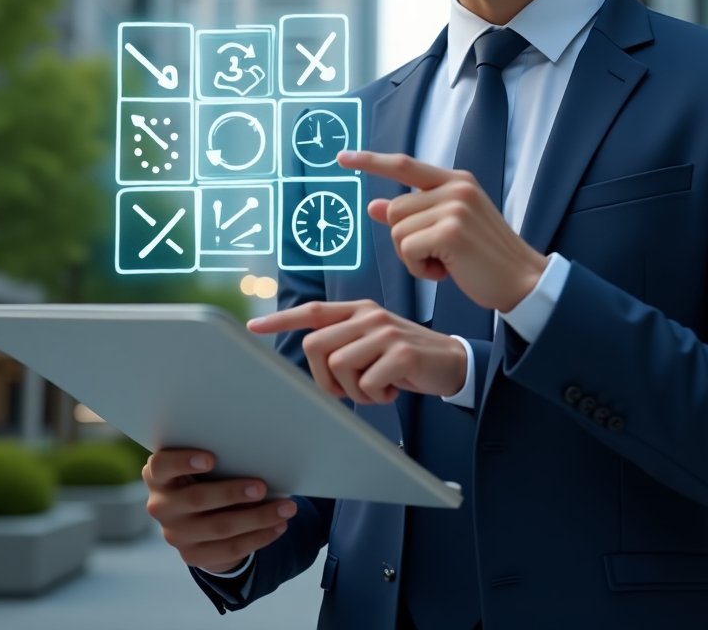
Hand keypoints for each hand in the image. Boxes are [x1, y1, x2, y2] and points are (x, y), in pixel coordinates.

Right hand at [143, 449, 296, 574]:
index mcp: (159, 475)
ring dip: (257, 518)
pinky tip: (278, 527)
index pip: (161, 466)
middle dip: (233, 493)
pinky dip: (258, 537)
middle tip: (263, 487)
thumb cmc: (206, 473)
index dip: (184, 462)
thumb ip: (218, 457)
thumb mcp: (202, 463)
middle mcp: (161, 505)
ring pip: (219, 528)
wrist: (197, 512)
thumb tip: (258, 452)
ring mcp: (174, 534)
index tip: (212, 458)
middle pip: (197, 499)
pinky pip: (229, 549)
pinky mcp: (192, 555)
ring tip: (286, 508)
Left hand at [248, 299, 467, 402]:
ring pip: (338, 367)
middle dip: (323, 378)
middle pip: (316, 346)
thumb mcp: (374, 341)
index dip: (282, 320)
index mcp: (359, 310)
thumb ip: (346, 341)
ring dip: (353, 391)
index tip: (255, 328)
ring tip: (375, 389)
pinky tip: (391, 391)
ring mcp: (385, 332)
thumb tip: (313, 358)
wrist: (452, 362)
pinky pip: (366, 384)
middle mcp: (369, 316)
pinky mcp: (401, 353)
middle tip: (346, 390)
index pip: (313, 311)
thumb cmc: (406, 357)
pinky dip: (375, 397)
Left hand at [338, 149, 547, 311]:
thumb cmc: (485, 259)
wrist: (522, 282)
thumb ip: (414, 214)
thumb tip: (374, 205)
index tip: (343, 157)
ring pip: (397, 231)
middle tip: (437, 256)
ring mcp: (454, 207)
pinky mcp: (451, 230)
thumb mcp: (448, 229)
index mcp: (457, 181)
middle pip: (394, 210)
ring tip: (445, 264)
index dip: (371, 161)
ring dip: (412, 257)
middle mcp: (456, 187)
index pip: (405, 165)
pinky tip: (445, 273)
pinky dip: (419, 269)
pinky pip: (407, 249)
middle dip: (404, 241)